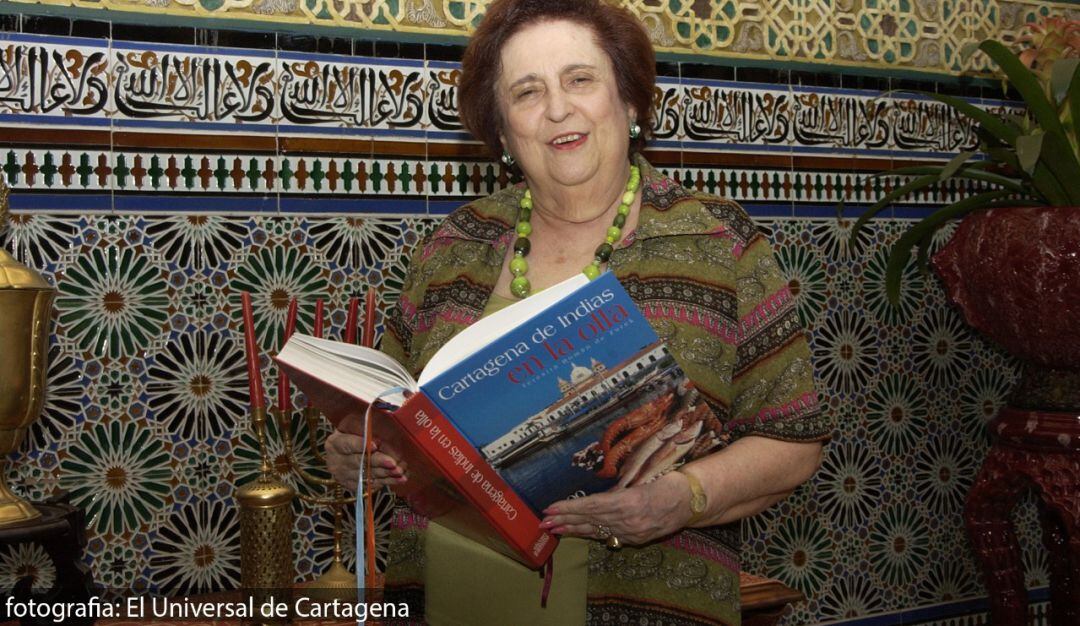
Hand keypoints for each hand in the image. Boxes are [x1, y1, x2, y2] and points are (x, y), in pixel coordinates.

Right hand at [324, 430, 407, 491]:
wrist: (344, 454)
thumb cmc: (354, 435)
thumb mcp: (355, 426)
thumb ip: (366, 427)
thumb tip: (384, 425)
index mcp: (335, 443)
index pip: (347, 444)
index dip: (361, 445)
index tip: (376, 445)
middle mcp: (337, 461)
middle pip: (359, 462)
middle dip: (378, 462)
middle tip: (393, 462)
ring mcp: (344, 476)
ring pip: (367, 475)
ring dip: (386, 473)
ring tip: (400, 471)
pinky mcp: (353, 486)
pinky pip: (372, 485)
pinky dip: (387, 481)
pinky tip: (400, 478)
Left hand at [538, 471, 691, 545]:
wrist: (692, 501)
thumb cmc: (669, 481)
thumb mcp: (643, 479)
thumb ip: (619, 490)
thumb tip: (596, 495)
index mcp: (629, 502)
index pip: (591, 506)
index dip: (569, 508)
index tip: (550, 508)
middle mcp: (628, 521)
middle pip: (590, 520)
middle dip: (564, 520)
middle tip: (543, 522)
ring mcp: (631, 532)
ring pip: (596, 530)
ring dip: (573, 530)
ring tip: (553, 530)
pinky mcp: (635, 539)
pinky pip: (608, 535)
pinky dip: (591, 533)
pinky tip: (578, 532)